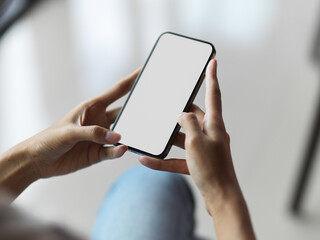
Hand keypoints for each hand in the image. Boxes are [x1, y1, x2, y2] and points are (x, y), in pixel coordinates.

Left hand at [21, 68, 139, 178]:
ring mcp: (100, 138)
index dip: (131, 81)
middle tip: (153, 108)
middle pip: (124, 113)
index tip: (145, 71)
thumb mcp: (69, 132)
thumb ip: (93, 133)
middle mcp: (99, 121)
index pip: (117, 91)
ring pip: (122, 133)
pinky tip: (123, 149)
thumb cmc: (49, 139)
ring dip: (131, 133)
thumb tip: (118, 137)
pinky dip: (119, 151)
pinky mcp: (98, 153)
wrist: (38, 161)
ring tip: (141, 134)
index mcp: (92, 107)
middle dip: (138, 110)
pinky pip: (113, 151)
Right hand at [139, 60, 235, 208]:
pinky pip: (177, 158)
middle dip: (178, 113)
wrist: (220, 199)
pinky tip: (146, 161)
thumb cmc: (211, 169)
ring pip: (182, 138)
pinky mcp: (197, 163)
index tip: (213, 61)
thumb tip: (182, 114)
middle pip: (193, 117)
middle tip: (165, 107)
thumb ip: (187, 123)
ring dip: (167, 138)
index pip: (213, 94)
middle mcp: (210, 134)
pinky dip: (163, 160)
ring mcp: (203, 148)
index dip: (212, 76)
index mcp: (214, 125)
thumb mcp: (196, 141)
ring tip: (152, 135)